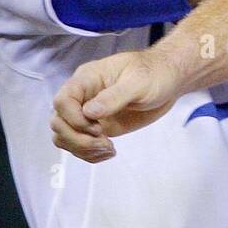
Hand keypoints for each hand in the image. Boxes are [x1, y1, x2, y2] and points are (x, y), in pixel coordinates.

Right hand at [51, 47, 185, 162]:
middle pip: (59, 122)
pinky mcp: (97, 128)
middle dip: (78, 138)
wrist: (168, 81)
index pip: (62, 101)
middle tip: (105, 142)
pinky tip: (109, 152)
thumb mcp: (138, 82)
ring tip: (109, 149)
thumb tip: (89, 112)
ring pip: (64, 137)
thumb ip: (114, 96)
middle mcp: (83, 97)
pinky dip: (89, 154)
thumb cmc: (154, 73)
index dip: (73, 119)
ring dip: (83, 149)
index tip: (98, 128)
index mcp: (87, 79)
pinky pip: (79, 145)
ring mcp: (88, 114)